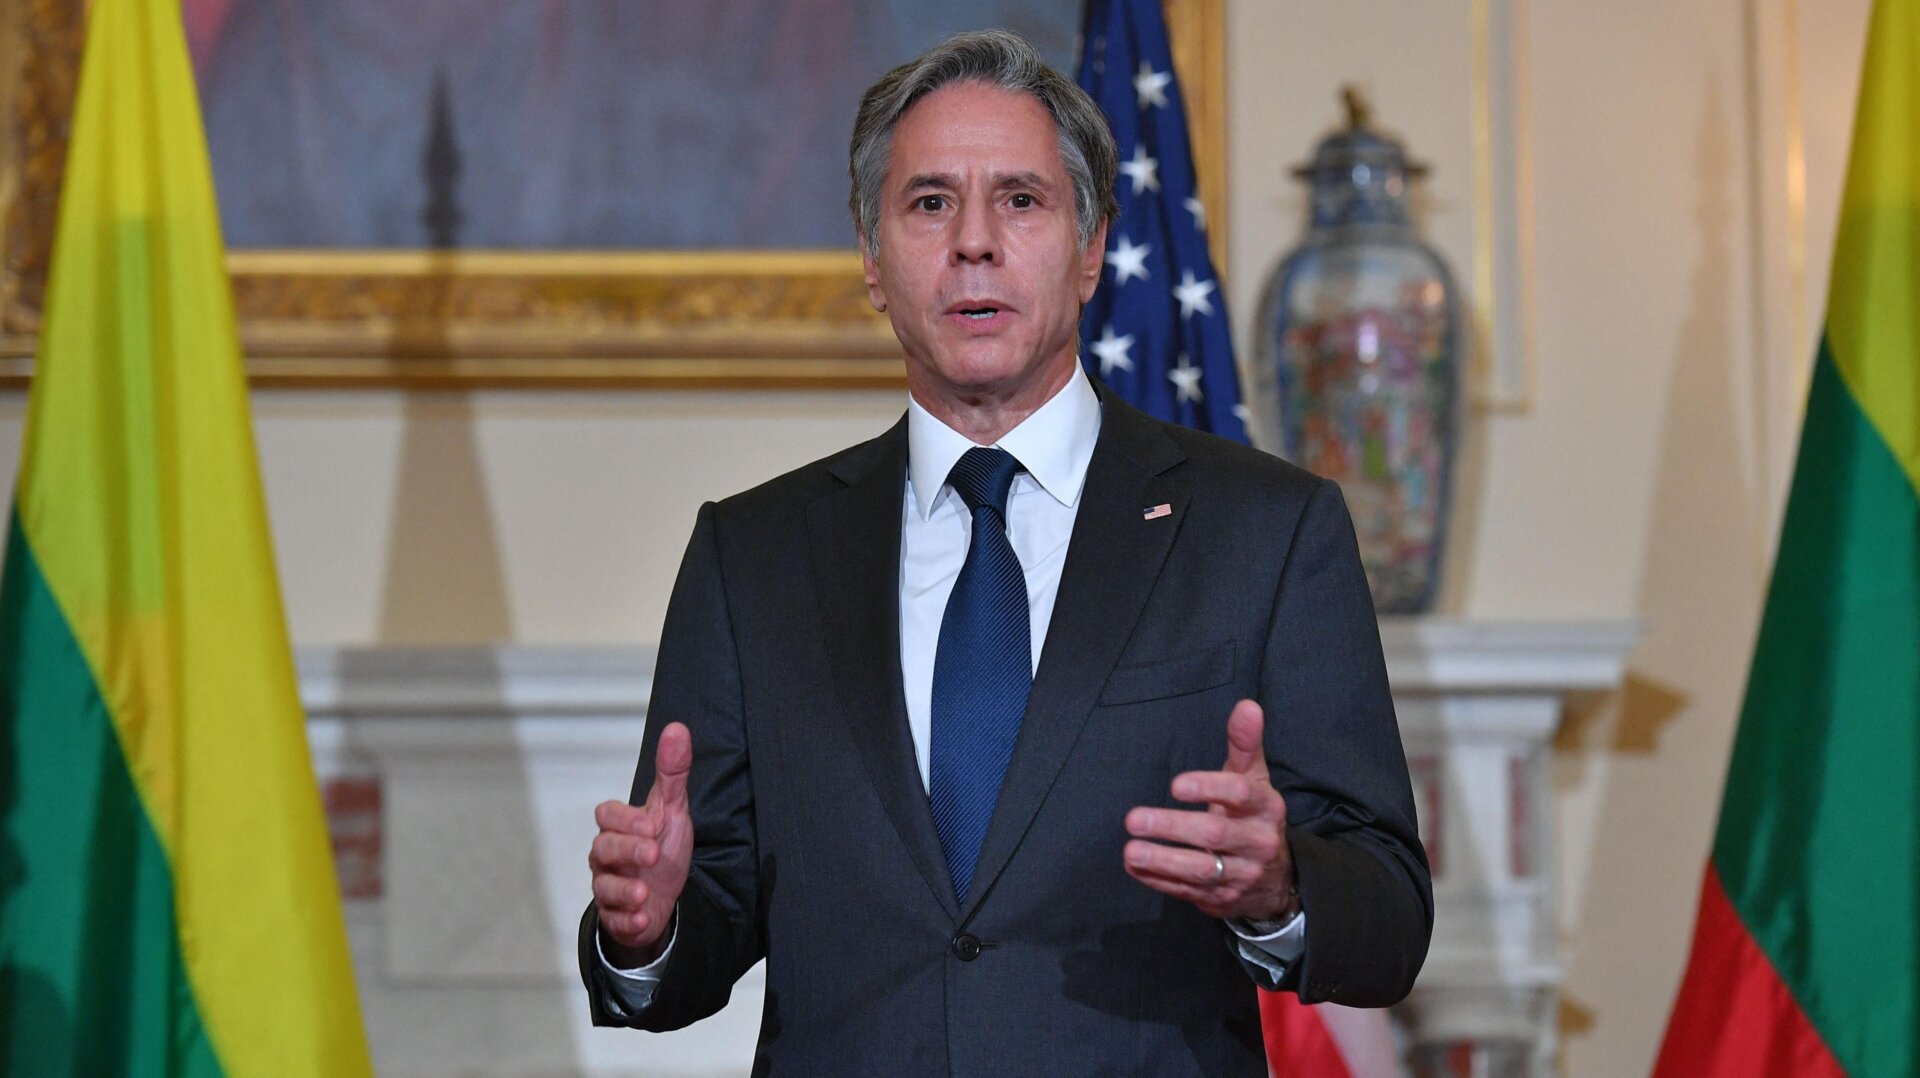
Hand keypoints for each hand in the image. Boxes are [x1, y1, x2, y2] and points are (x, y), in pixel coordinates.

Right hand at [589, 721, 695, 964]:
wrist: (664, 896)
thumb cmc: (663, 846)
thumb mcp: (672, 808)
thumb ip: (672, 771)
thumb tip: (677, 728)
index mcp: (620, 826)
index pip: (606, 815)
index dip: (624, 819)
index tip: (652, 824)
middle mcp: (607, 855)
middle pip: (602, 849)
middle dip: (626, 851)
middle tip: (652, 853)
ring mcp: (608, 886)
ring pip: (603, 887)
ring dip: (623, 890)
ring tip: (643, 893)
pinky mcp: (615, 916)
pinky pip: (613, 919)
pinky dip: (626, 920)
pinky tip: (642, 917)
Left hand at [1122, 699, 1298, 921]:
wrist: (1276, 880)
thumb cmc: (1253, 816)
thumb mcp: (1254, 779)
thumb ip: (1245, 744)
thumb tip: (1247, 705)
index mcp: (1266, 807)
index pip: (1241, 794)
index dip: (1209, 787)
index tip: (1176, 785)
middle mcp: (1257, 842)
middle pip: (1215, 833)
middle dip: (1173, 827)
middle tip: (1134, 819)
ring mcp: (1240, 874)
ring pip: (1201, 869)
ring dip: (1163, 860)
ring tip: (1131, 850)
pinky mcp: (1220, 899)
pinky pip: (1187, 890)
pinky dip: (1159, 880)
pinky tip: (1134, 866)